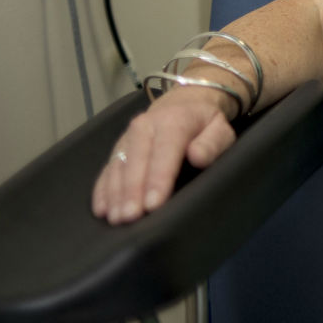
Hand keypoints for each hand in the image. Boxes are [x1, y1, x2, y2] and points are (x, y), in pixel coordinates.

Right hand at [91, 88, 237, 225]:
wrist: (183, 104)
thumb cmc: (204, 123)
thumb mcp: (220, 128)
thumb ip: (213, 143)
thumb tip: (197, 157)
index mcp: (173, 121)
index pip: (164, 152)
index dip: (158, 179)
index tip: (153, 204)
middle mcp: (144, 127)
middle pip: (135, 161)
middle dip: (132, 191)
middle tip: (130, 218)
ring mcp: (127, 137)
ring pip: (118, 167)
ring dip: (115, 194)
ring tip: (116, 218)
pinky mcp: (118, 148)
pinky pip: (107, 169)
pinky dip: (103, 190)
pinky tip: (102, 209)